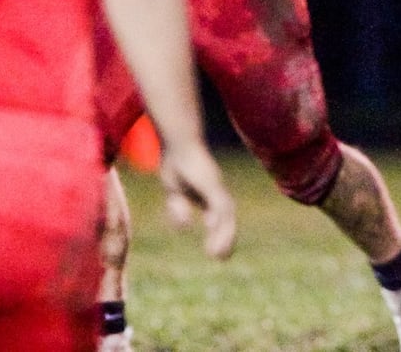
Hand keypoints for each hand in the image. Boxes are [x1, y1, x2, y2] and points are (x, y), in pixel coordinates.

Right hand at [159, 142, 237, 259]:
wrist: (178, 140)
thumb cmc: (176, 160)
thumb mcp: (174, 190)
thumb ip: (179, 207)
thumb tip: (184, 227)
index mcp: (208, 193)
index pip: (219, 218)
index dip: (219, 234)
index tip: (216, 253)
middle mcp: (216, 191)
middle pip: (226, 219)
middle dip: (225, 239)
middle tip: (221, 259)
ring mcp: (216, 187)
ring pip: (226, 216)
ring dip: (224, 236)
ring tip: (217, 255)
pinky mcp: (212, 185)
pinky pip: (220, 207)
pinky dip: (219, 222)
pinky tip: (212, 232)